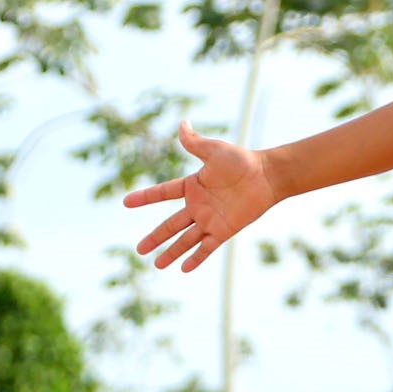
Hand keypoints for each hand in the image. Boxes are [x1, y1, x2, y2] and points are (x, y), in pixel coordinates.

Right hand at [123, 120, 274, 270]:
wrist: (267, 176)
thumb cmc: (242, 161)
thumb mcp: (214, 150)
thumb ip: (195, 142)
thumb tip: (183, 122)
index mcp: (192, 186)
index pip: (163, 193)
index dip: (145, 197)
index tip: (126, 202)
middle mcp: (198, 205)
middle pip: (171, 225)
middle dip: (155, 237)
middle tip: (138, 249)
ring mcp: (210, 220)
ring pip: (185, 240)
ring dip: (171, 252)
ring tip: (156, 265)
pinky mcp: (224, 230)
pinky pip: (207, 247)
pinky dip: (196, 258)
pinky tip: (183, 269)